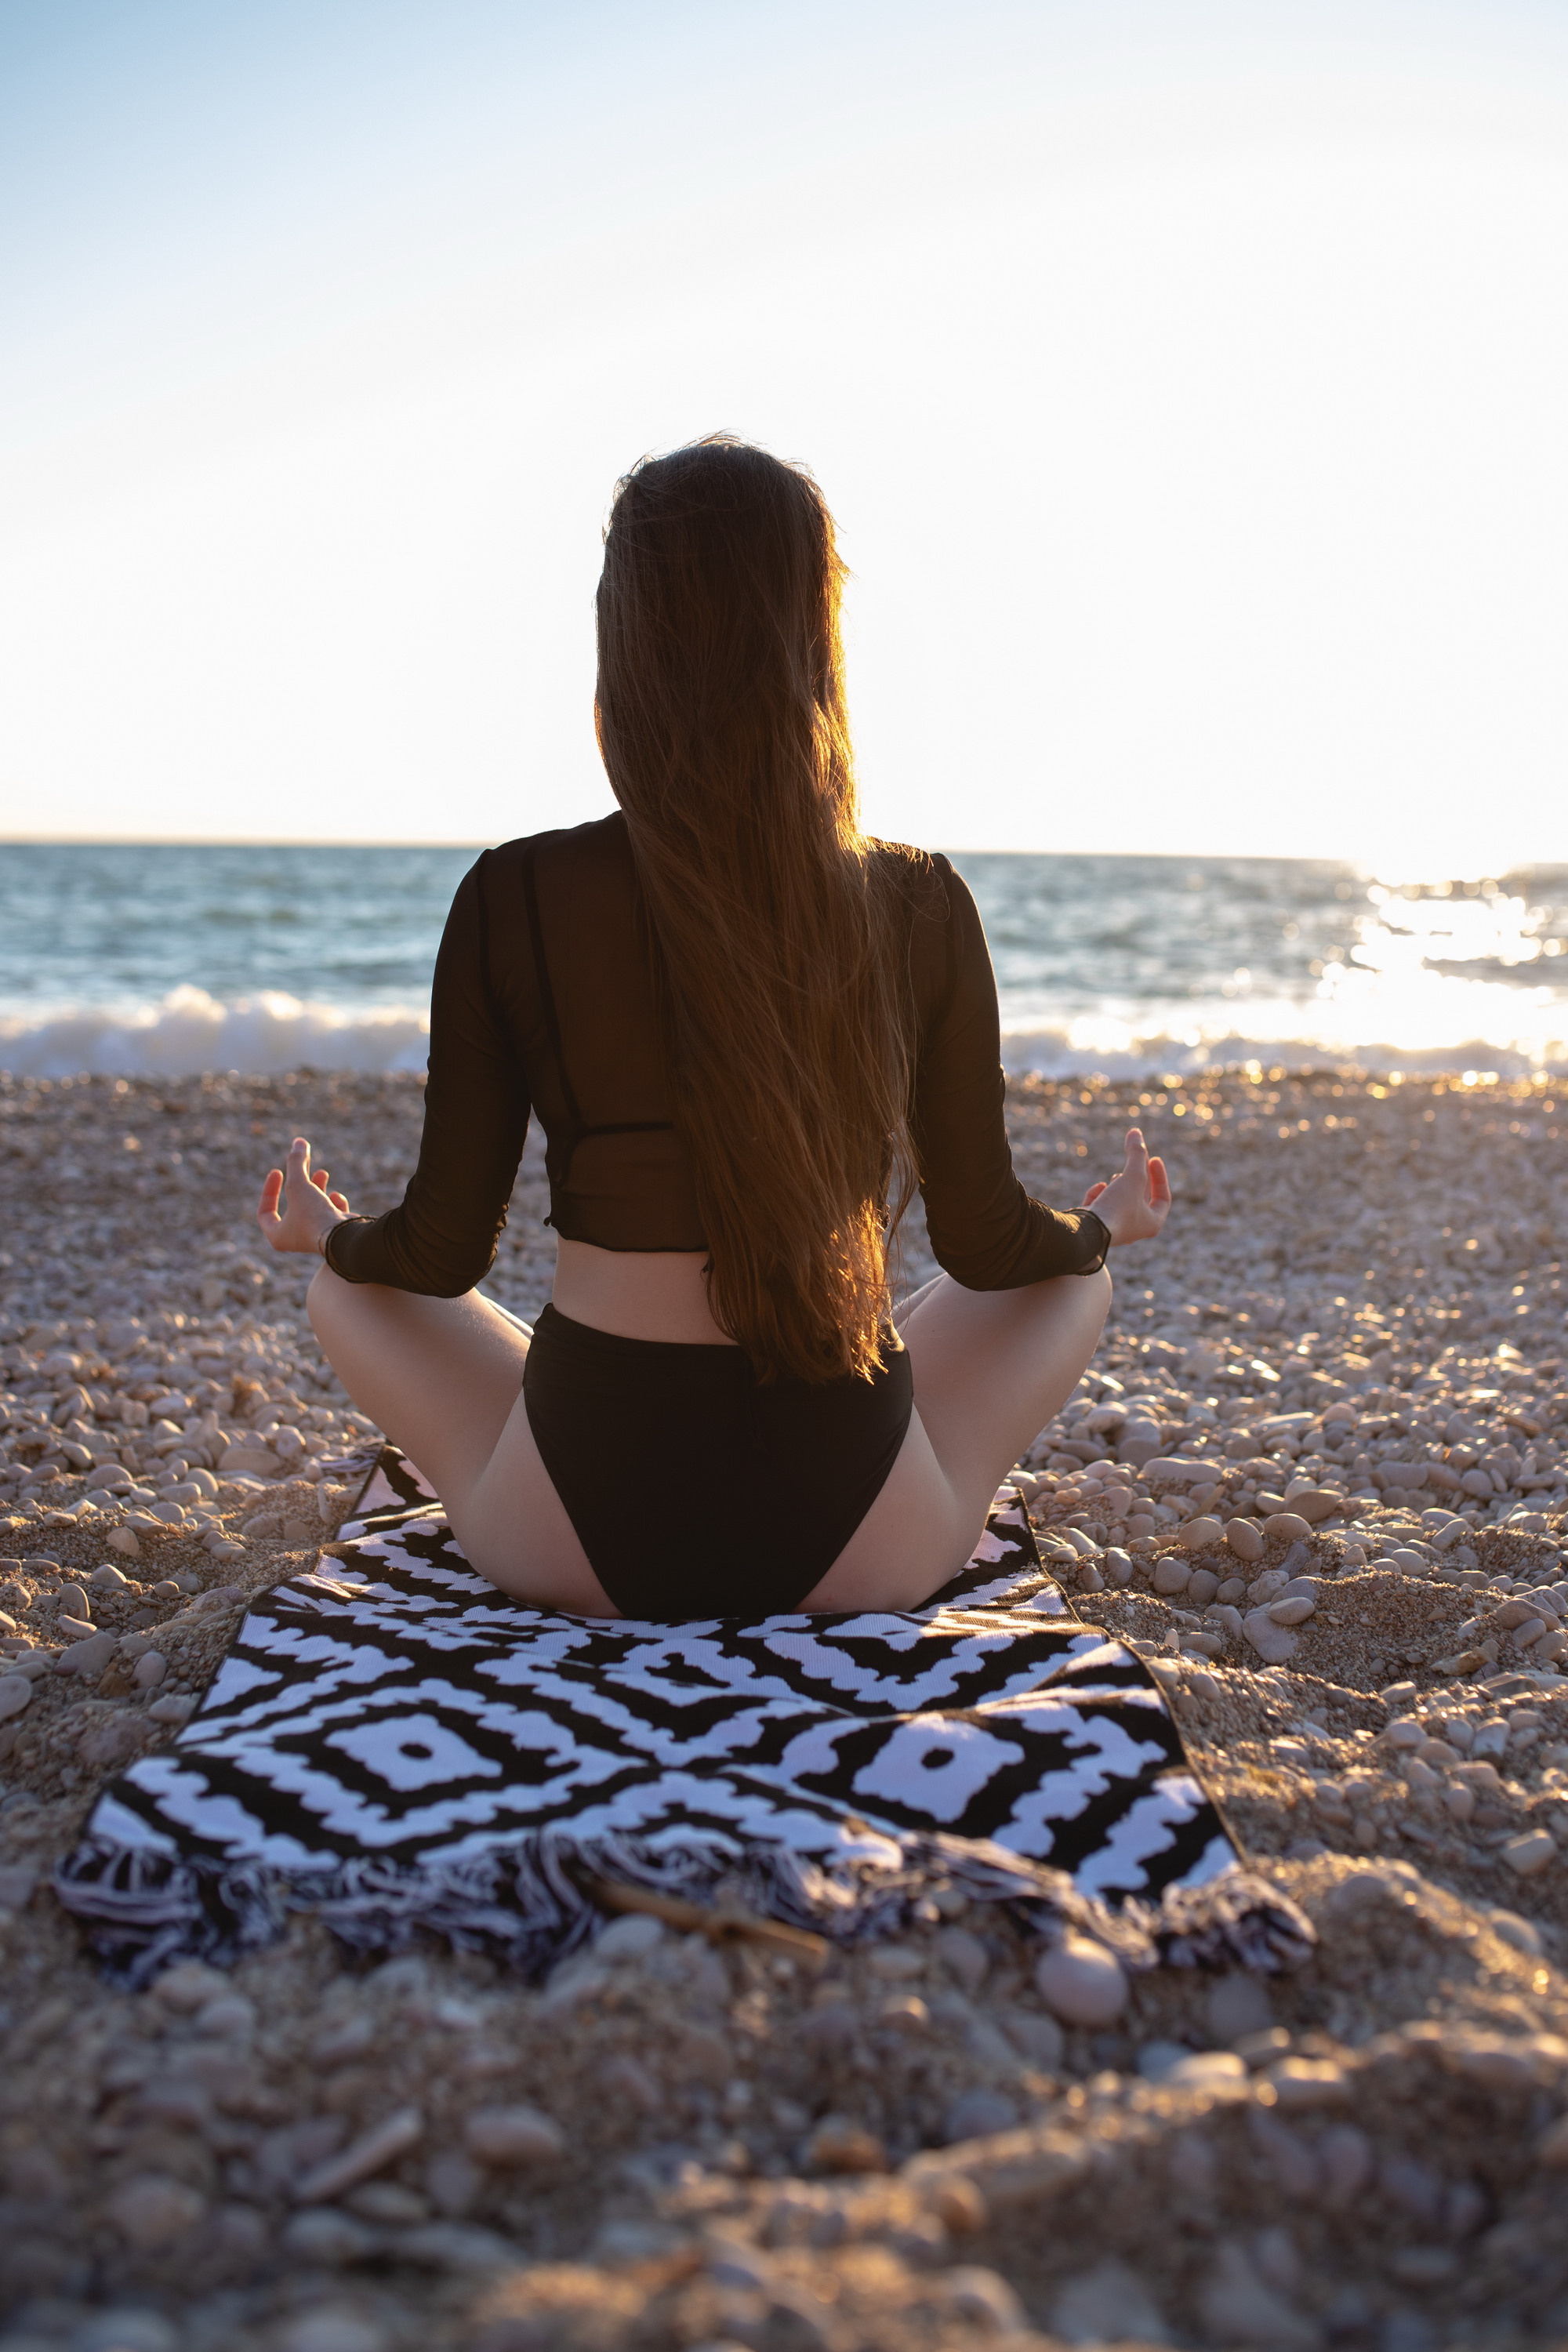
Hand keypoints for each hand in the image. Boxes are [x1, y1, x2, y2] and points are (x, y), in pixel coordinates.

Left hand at [257, 1137, 349, 1257]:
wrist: (343, 1237)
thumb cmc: (313, 1215)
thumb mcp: (298, 1184)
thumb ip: (296, 1162)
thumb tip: (299, 1141)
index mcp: (278, 1236)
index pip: (265, 1211)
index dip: (269, 1189)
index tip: (278, 1171)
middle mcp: (296, 1239)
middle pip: (293, 1205)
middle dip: (299, 1182)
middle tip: (302, 1165)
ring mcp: (317, 1237)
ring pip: (313, 1207)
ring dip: (317, 1187)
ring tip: (322, 1173)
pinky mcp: (335, 1234)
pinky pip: (331, 1214)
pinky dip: (334, 1202)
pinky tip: (337, 1197)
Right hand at [1082, 1126, 1169, 1246]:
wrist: (1087, 1232)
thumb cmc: (1117, 1208)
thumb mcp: (1133, 1177)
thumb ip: (1136, 1154)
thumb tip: (1136, 1132)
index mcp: (1152, 1223)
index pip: (1163, 1197)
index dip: (1160, 1176)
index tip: (1154, 1158)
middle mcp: (1135, 1229)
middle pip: (1141, 1197)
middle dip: (1138, 1177)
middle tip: (1135, 1158)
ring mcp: (1114, 1229)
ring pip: (1121, 1201)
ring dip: (1120, 1185)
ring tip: (1117, 1176)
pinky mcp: (1095, 1226)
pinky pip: (1101, 1206)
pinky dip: (1100, 1194)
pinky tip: (1099, 1187)